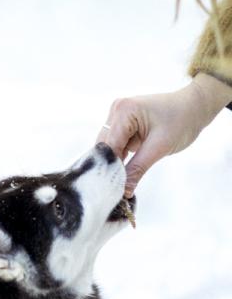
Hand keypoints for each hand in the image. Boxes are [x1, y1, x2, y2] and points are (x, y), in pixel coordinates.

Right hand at [97, 73, 231, 197]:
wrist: (195, 107)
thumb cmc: (182, 121)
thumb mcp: (159, 148)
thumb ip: (137, 169)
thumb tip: (123, 192)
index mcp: (124, 111)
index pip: (109, 146)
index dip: (110, 168)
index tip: (114, 190)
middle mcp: (116, 110)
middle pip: (104, 146)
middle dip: (110, 166)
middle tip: (117, 189)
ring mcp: (117, 115)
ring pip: (107, 147)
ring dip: (114, 163)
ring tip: (121, 182)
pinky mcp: (122, 123)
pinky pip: (115, 144)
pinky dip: (119, 157)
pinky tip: (124, 171)